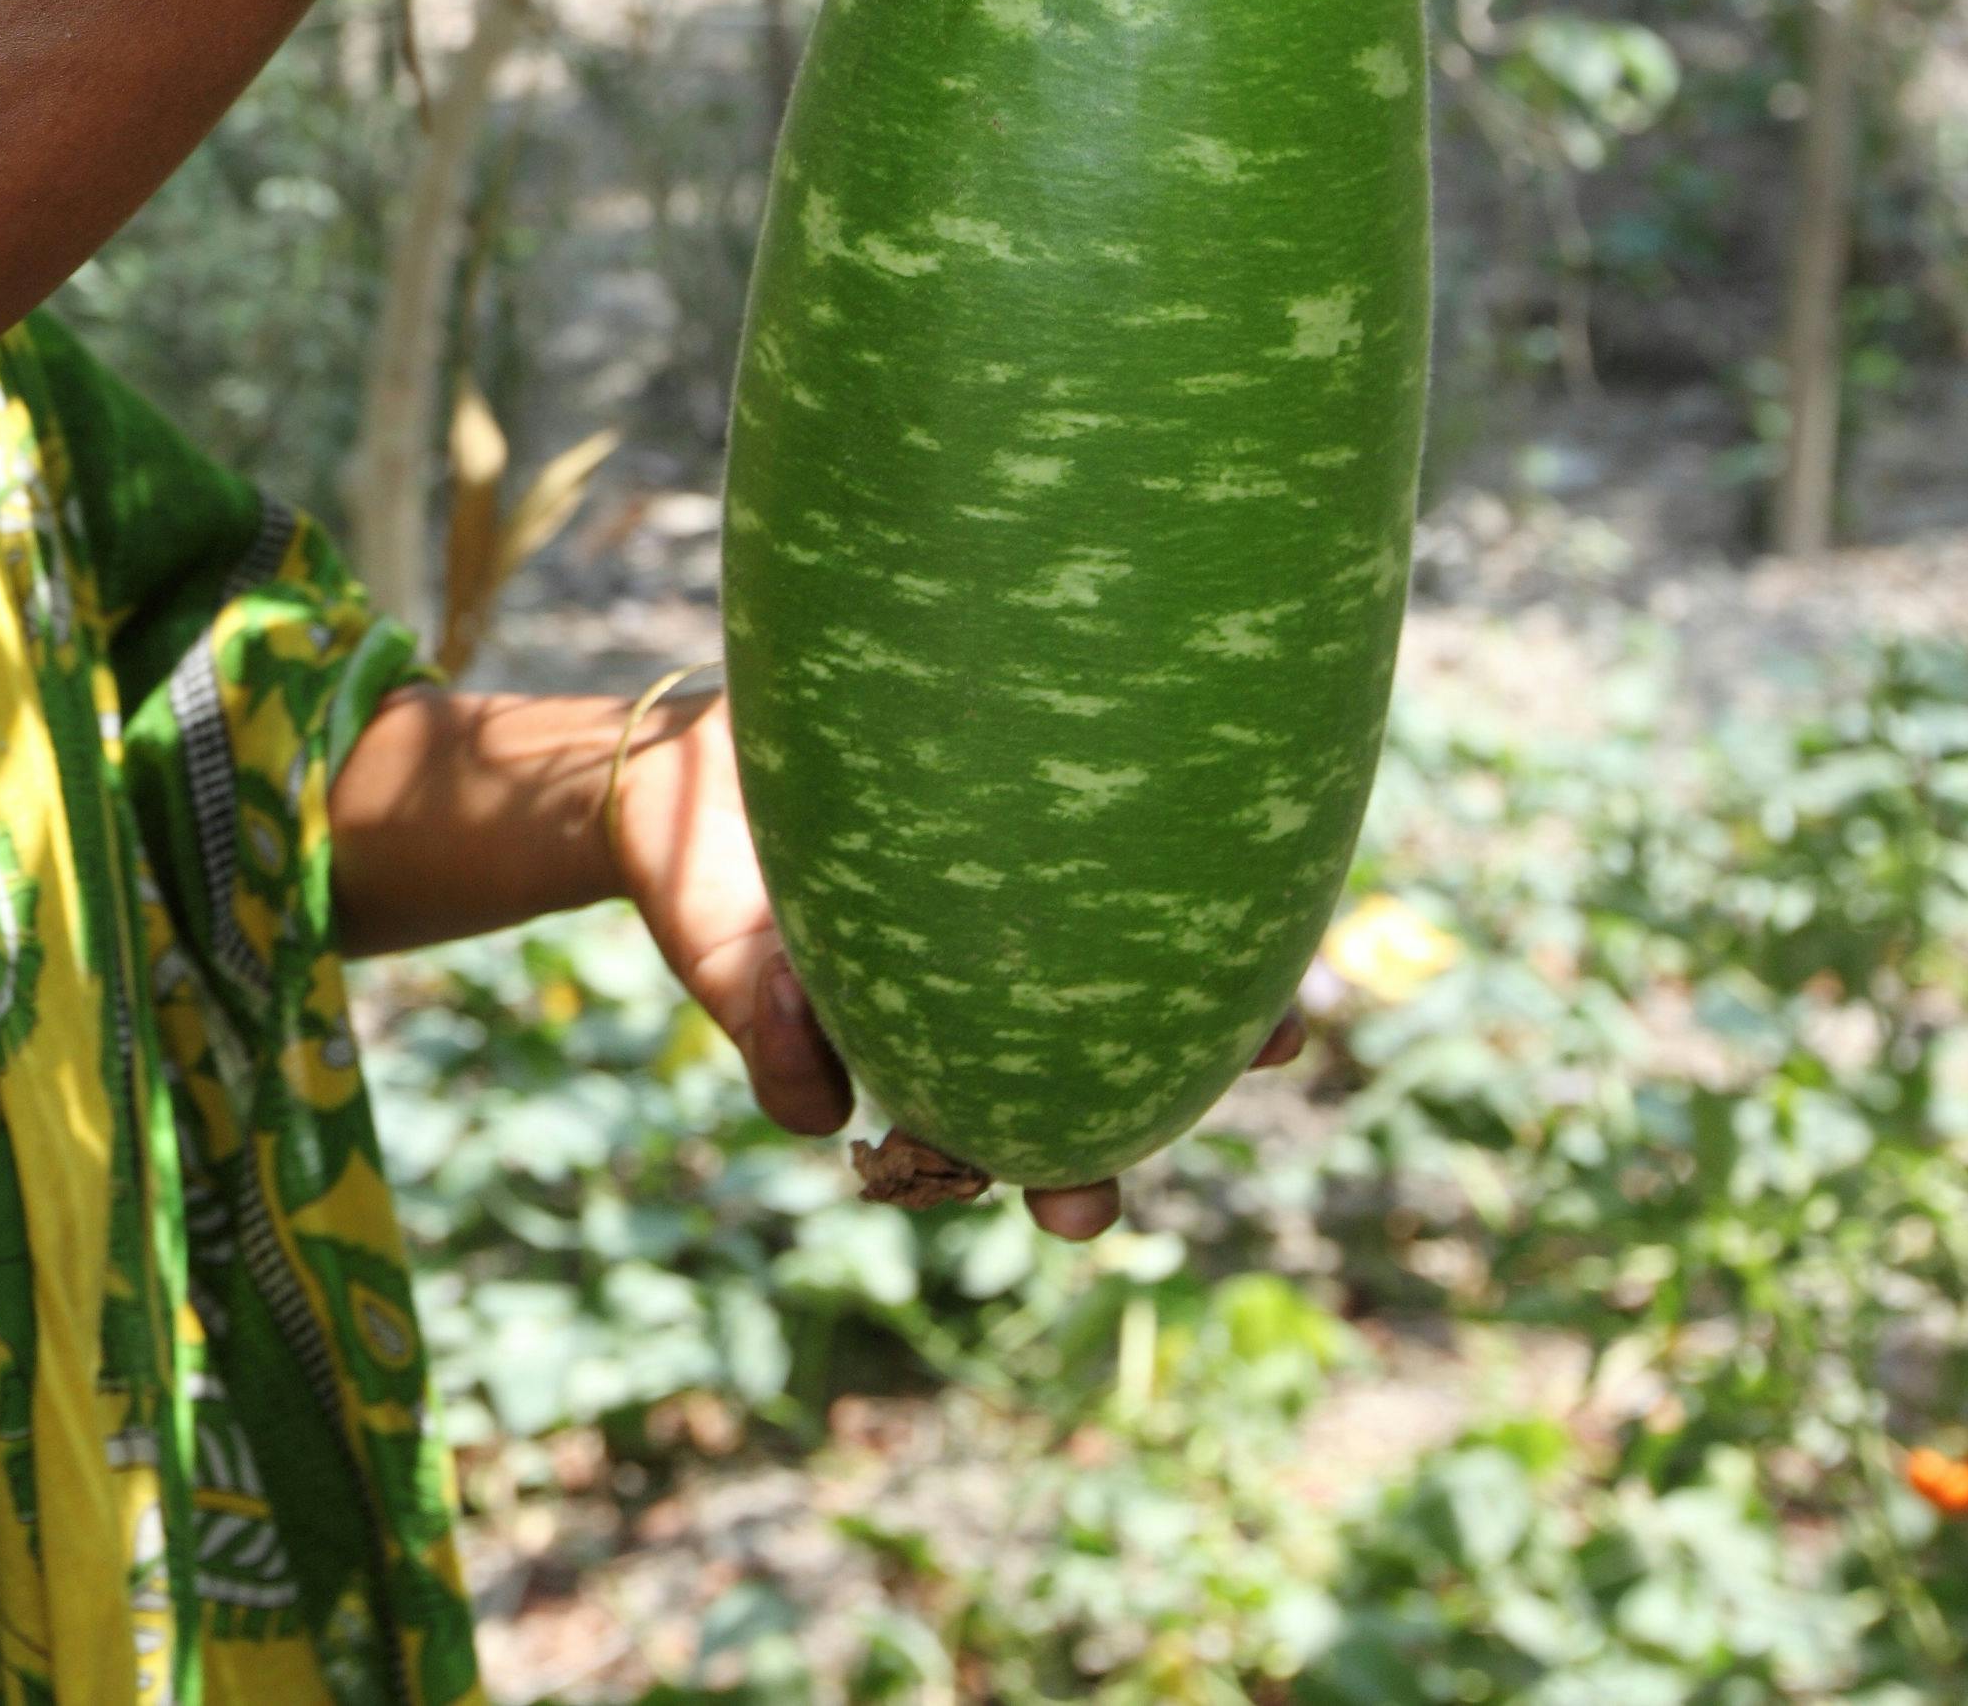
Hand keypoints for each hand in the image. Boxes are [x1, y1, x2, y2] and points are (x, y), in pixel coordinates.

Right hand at [607, 699, 1268, 1240]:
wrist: (681, 763)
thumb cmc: (705, 883)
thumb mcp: (724, 961)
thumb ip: (771, 1037)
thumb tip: (823, 1116)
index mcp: (928, 1046)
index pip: (1014, 1128)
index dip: (1061, 1172)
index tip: (1084, 1203)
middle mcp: (989, 987)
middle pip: (1106, 1058)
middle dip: (1179, 1086)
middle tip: (1247, 1075)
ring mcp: (1017, 902)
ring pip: (1134, 961)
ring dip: (1215, 990)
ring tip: (1286, 1018)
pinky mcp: (1027, 808)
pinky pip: (1119, 847)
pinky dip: (1184, 865)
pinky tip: (1250, 858)